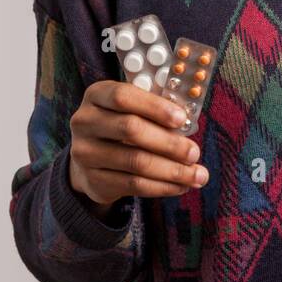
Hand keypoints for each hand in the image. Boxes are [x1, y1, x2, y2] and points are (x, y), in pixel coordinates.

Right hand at [67, 80, 208, 218]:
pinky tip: (181, 186)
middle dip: (169, 143)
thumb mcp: (132, 109)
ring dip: (172, 170)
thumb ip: (154, 110)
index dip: (154, 107)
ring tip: (197, 174)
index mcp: (96, 95)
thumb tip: (188, 124)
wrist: (91, 158)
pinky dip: (162, 186)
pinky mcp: (92, 180)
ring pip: (135, 161)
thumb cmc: (121, 126)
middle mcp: (84, 121)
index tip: (182, 119)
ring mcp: (84, 152)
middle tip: (194, 152)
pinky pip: (133, 184)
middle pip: (130, 129)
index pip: (123, 97)